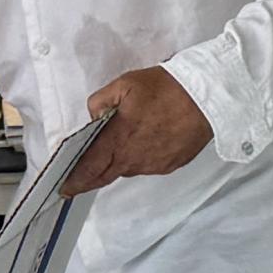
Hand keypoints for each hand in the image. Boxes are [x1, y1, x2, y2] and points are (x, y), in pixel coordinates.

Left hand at [65, 67, 212, 194]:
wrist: (207, 97)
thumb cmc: (166, 88)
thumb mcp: (126, 84)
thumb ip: (101, 102)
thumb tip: (95, 117)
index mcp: (118, 141)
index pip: (89, 169)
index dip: (75, 181)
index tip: (64, 189)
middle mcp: (134, 160)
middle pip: (107, 173)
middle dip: (95, 172)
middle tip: (89, 167)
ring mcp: (154, 165)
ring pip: (130, 167)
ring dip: (124, 157)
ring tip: (134, 134)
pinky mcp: (171, 164)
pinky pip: (150, 163)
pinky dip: (145, 153)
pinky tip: (154, 136)